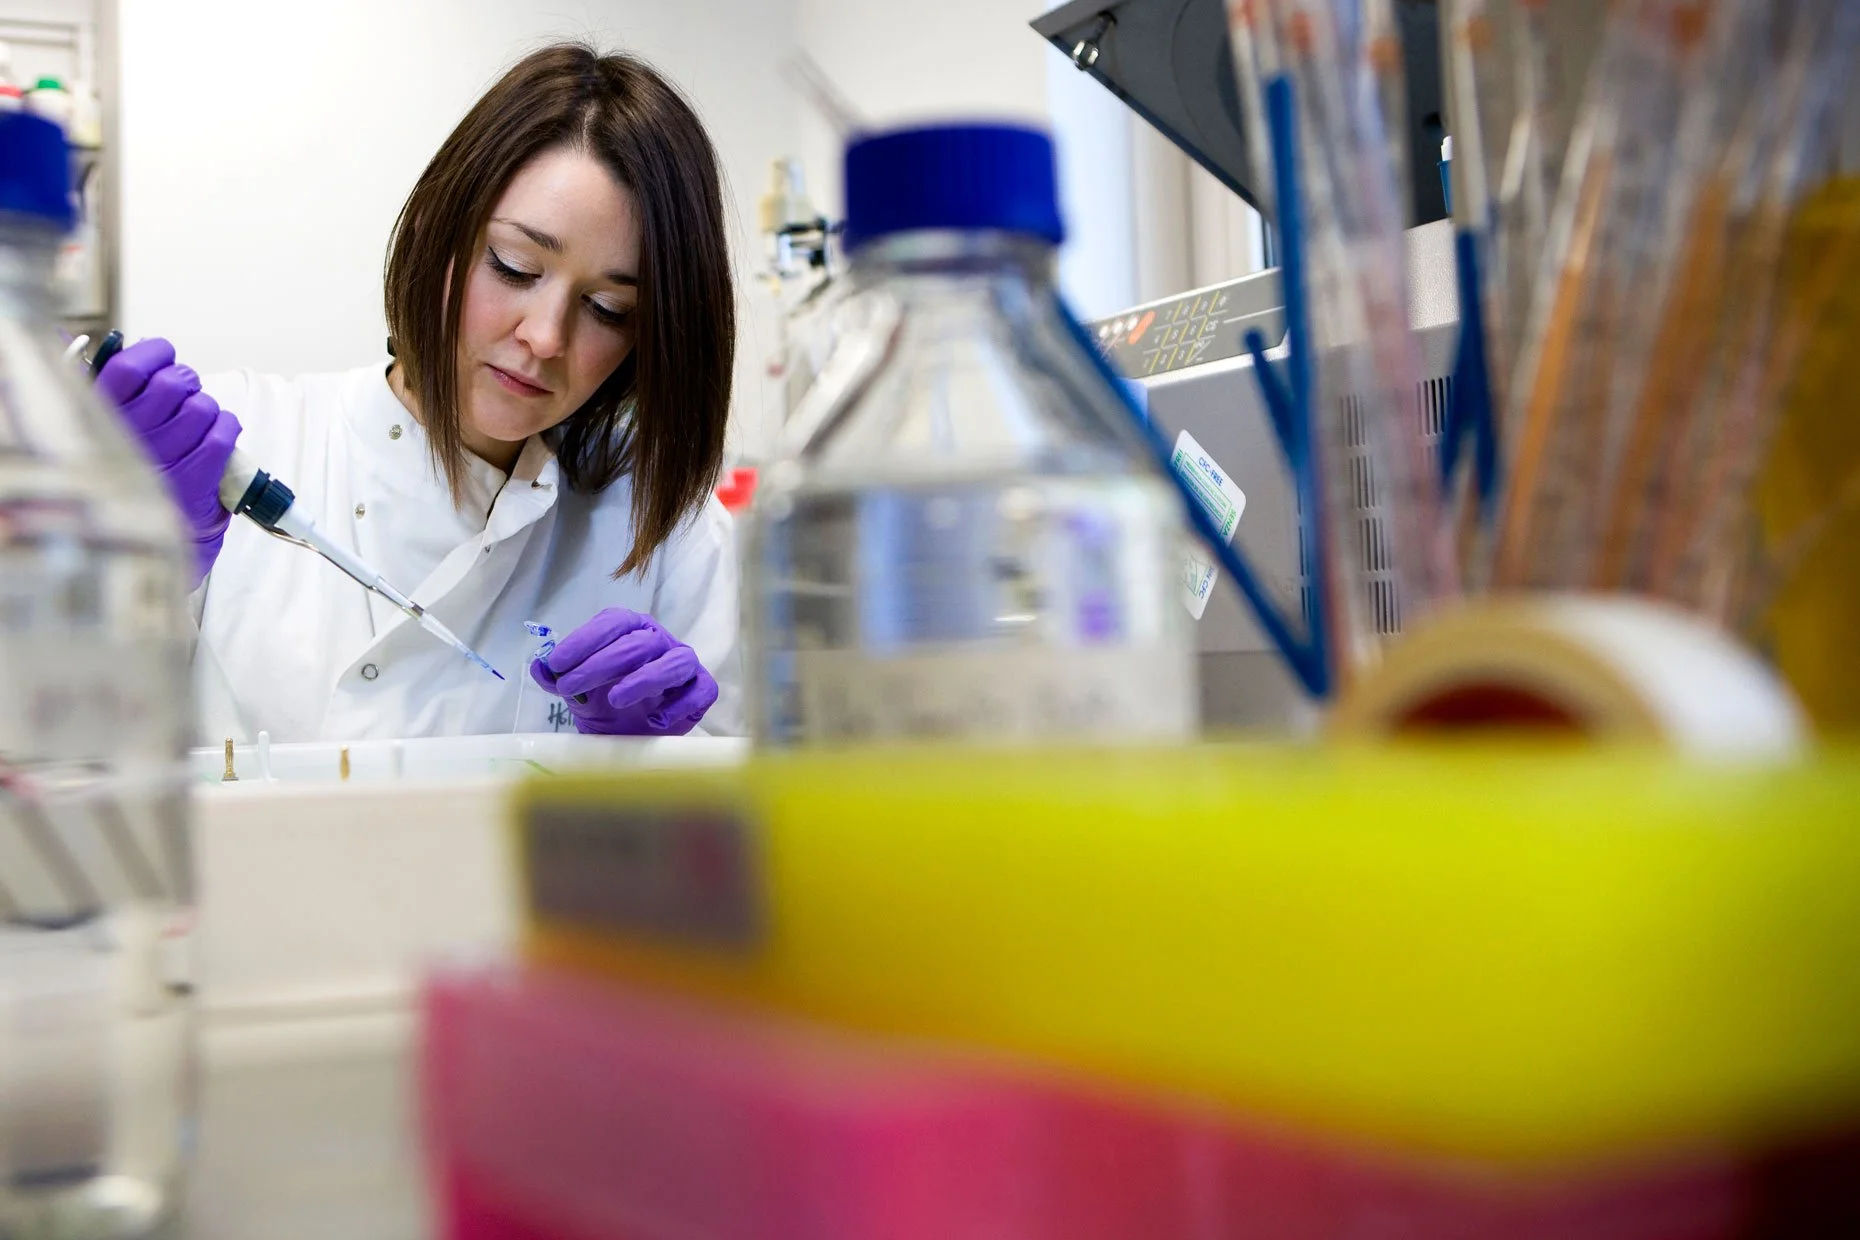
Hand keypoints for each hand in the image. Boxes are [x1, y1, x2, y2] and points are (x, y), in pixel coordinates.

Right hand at [97, 338, 240, 585]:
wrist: (147, 524)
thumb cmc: (131, 462)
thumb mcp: (105, 423)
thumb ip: (114, 385)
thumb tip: (114, 341)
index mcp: (103, 417)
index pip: (130, 367)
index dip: (155, 353)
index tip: (163, 355)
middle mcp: (131, 437)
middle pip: (175, 384)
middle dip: (186, 382)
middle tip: (182, 394)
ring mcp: (164, 458)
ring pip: (203, 408)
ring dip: (207, 409)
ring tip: (195, 422)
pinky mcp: (195, 478)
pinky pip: (223, 434)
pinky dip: (227, 427)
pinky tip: (216, 434)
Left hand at [530, 608, 718, 735]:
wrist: (633, 738)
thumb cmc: (607, 707)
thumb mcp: (577, 693)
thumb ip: (558, 678)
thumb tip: (540, 666)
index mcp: (630, 630)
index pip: (613, 622)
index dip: (584, 640)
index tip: (556, 664)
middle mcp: (659, 641)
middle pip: (639, 642)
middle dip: (600, 664)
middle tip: (570, 687)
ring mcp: (684, 664)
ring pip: (675, 661)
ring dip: (643, 679)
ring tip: (615, 700)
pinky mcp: (702, 690)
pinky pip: (702, 690)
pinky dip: (680, 704)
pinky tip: (655, 720)